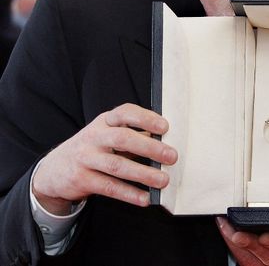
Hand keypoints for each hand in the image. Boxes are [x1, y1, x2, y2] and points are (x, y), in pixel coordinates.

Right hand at [31, 103, 176, 214]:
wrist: (54, 170)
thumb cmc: (93, 148)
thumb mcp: (108, 134)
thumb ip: (133, 134)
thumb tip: (166, 141)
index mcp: (105, 121)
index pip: (125, 112)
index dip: (145, 118)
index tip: (165, 127)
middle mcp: (94, 136)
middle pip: (123, 138)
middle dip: (150, 148)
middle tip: (172, 156)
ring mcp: (85, 158)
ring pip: (117, 166)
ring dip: (143, 174)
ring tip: (163, 180)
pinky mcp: (81, 179)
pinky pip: (109, 187)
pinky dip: (129, 193)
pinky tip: (144, 198)